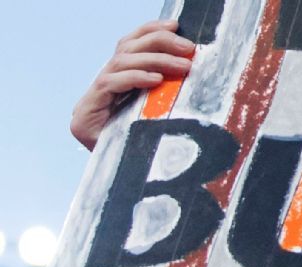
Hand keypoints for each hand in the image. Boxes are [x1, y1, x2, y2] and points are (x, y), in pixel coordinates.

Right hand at [71, 19, 194, 151]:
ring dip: (155, 59)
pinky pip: (110, 84)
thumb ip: (168, 94)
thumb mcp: (164, 117)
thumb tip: (194, 69)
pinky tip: (156, 80)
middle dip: (159, 42)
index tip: (177, 25)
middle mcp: (103, 85)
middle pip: (126, 49)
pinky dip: (135, 78)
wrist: (124, 185)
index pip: (130, 46)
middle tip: (188, 47)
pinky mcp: (86, 113)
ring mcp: (93, 99)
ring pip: (120, 62)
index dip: (151, 31)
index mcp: (119, 83)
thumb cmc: (151, 152)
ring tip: (183, 65)